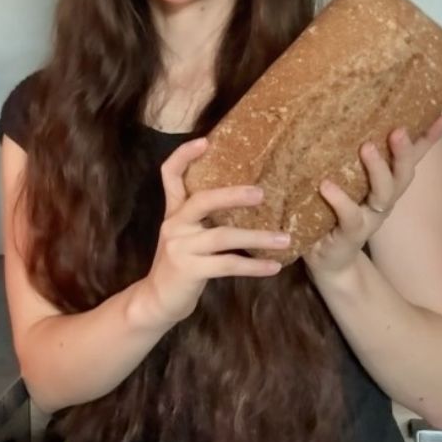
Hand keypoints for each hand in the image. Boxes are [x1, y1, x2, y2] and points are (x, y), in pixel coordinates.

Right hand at [136, 137, 290, 326]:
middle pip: (203, 201)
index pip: (170, 175)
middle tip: (262, 193)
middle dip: (233, 195)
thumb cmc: (179, 265)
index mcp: (174, 213)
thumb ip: (202, 218)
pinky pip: (228, 265)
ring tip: (285, 238)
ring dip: (257, 237)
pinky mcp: (189, 270)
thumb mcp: (184, 236)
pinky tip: (273, 266)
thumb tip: (243, 198)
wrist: (156, 301)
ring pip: (223, 236)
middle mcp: (174, 225)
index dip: (184, 155)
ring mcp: (180, 247)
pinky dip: (253, 266)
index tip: (205, 140)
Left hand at [304, 115, 441, 276]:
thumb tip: (354, 124)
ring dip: (378, 170)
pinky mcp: (349, 234)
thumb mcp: (347, 181)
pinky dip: (340, 200)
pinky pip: (350, 216)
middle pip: (403, 175)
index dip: (430, 139)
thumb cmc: (337, 212)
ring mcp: (369, 218)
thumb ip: (355, 160)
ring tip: (366, 147)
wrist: (330, 260)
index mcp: (387, 185)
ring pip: (384, 194)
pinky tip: (327, 185)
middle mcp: (383, 201)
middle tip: (397, 131)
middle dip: (404, 152)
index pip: (413, 158)